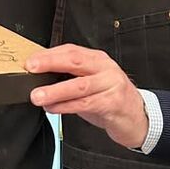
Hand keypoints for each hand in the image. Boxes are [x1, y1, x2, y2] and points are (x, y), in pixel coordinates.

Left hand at [26, 44, 148, 148]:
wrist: (139, 117)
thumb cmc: (110, 98)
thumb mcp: (92, 82)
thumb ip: (72, 77)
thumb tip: (42, 77)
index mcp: (97, 59)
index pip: (71, 51)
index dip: (49, 55)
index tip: (30, 61)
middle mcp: (105, 68)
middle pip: (75, 61)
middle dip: (50, 64)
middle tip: (31, 69)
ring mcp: (111, 85)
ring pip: (79, 86)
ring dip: (55, 91)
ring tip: (37, 96)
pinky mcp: (113, 103)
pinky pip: (86, 104)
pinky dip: (66, 106)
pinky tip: (53, 109)